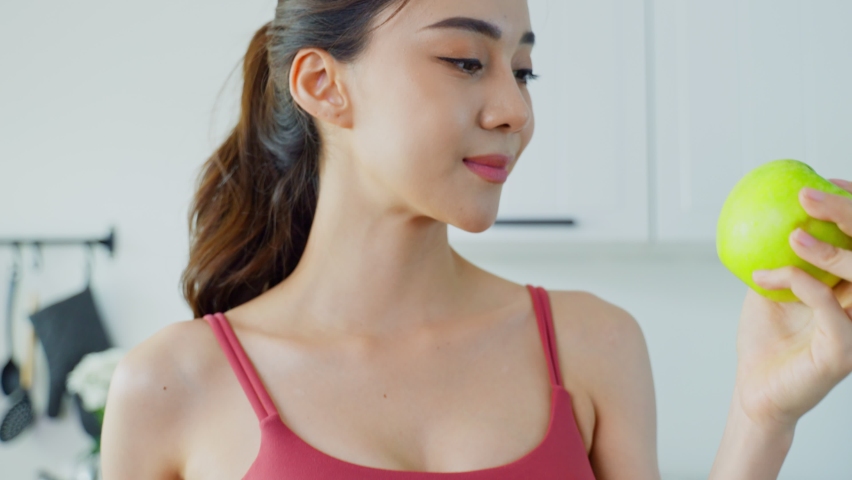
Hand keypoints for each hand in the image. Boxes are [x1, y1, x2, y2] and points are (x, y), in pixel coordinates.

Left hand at [735, 178, 851, 431]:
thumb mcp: (770, 287)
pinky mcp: (844, 352)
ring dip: (827, 250)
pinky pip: (830, 308)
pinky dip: (800, 285)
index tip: (824, 179)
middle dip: (849, 215)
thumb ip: (779, 255)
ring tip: (793, 232)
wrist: (756, 392)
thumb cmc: (765, 340)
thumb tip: (767, 211)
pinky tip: (773, 276)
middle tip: (811, 193)